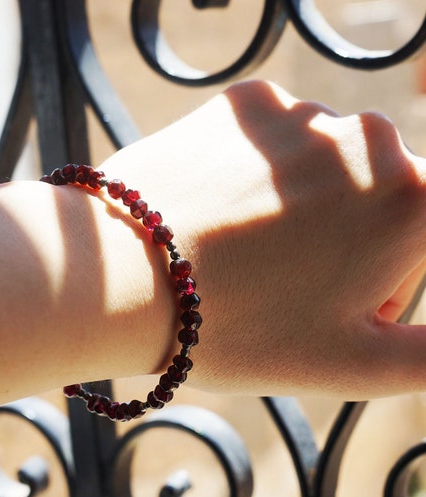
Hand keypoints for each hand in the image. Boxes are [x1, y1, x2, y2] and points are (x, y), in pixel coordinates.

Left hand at [101, 80, 425, 398]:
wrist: (124, 277)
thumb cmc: (241, 329)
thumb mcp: (359, 366)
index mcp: (415, 197)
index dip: (390, 282)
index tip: (337, 307)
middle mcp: (368, 138)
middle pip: (377, 203)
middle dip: (347, 248)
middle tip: (278, 291)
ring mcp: (302, 113)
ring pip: (323, 173)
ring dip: (299, 212)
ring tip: (240, 256)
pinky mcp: (243, 104)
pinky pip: (272, 147)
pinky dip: (256, 178)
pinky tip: (218, 213)